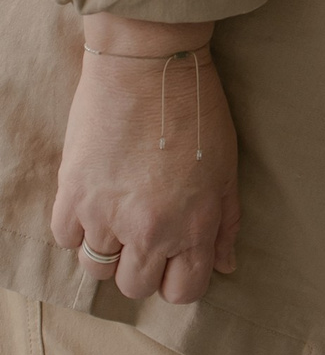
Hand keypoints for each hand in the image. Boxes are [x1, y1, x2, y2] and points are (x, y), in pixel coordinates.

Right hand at [50, 21, 239, 305]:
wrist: (149, 63)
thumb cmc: (197, 109)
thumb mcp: (227, 167)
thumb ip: (225, 222)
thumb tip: (226, 264)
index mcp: (193, 226)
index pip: (183, 291)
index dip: (179, 278)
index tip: (175, 258)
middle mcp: (149, 230)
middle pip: (135, 287)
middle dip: (142, 265)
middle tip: (145, 231)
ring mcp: (106, 215)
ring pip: (97, 268)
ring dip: (108, 248)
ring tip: (118, 213)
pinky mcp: (72, 194)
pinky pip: (66, 238)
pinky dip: (77, 226)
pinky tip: (94, 199)